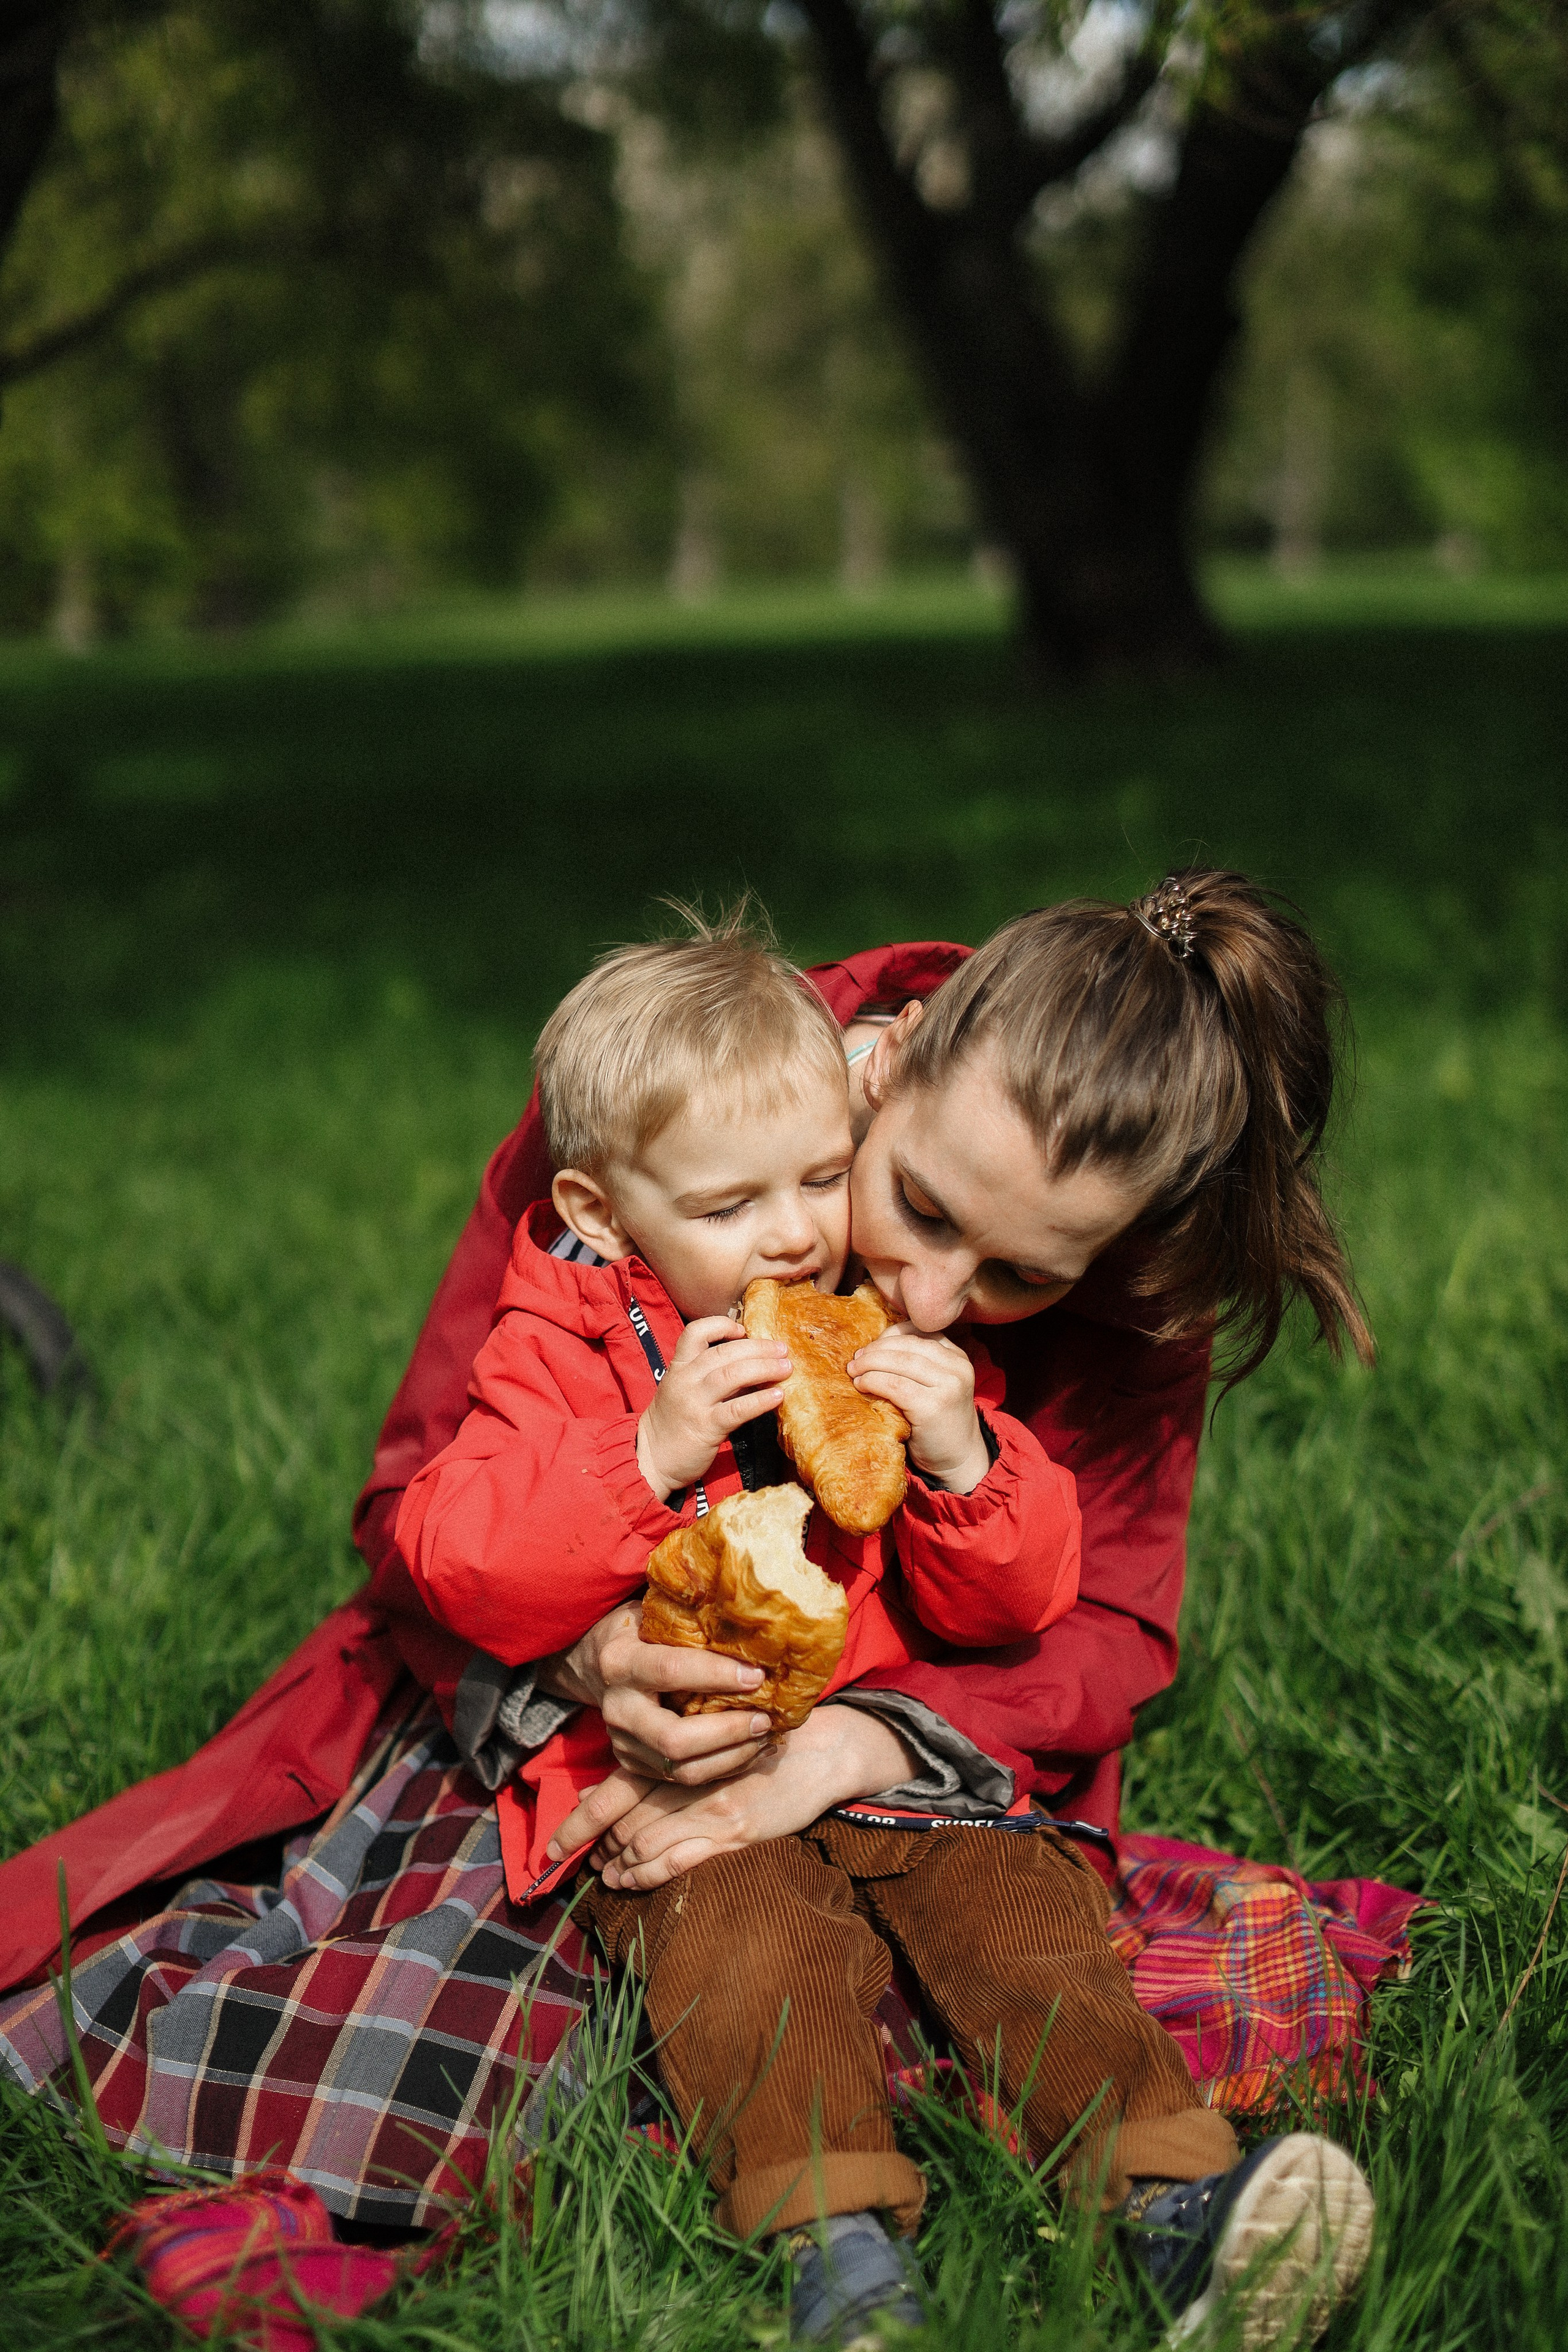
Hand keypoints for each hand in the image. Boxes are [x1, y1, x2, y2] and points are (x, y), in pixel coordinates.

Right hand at [538, 1602, 774, 1802]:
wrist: (595, 1665)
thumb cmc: (639, 1631)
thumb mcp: (653, 1614)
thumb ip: (689, 1620)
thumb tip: (751, 1615)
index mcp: (620, 1661)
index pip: (671, 1670)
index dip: (717, 1675)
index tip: (757, 1675)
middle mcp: (617, 1708)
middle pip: (674, 1738)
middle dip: (727, 1732)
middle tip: (765, 1718)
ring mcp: (623, 1742)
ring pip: (681, 1769)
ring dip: (730, 1757)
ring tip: (764, 1736)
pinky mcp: (632, 1764)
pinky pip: (682, 1779)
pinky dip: (721, 1768)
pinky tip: (748, 1750)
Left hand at [557, 1704, 916, 1891]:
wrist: (821, 1750)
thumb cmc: (766, 1744)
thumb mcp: (715, 1746)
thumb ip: (668, 1766)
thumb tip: (607, 1785)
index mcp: (683, 1758)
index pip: (622, 1789)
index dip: (587, 1816)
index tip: (562, 1840)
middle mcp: (691, 1782)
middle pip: (628, 1819)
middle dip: (601, 1844)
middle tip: (585, 1859)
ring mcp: (711, 1809)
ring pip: (647, 1841)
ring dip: (619, 1863)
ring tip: (605, 1875)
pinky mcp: (736, 1833)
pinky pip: (680, 1859)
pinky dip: (648, 1873)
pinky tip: (631, 1881)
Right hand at [635, 1318, 791, 1500]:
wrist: (651, 1458)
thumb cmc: (674, 1423)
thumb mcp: (685, 1391)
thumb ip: (713, 1376)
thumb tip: (754, 1365)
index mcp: (678, 1367)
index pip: (695, 1332)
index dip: (721, 1325)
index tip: (744, 1330)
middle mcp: (685, 1380)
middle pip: (724, 1353)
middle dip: (758, 1348)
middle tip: (783, 1349)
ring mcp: (694, 1402)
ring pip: (732, 1375)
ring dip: (764, 1368)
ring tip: (786, 1368)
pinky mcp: (705, 1427)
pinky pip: (737, 1409)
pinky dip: (760, 1400)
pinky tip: (778, 1396)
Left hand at [848, 1324, 989, 1493]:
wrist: (958, 1460)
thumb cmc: (937, 1422)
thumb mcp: (935, 1385)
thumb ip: (915, 1364)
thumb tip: (871, 1347)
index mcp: (957, 1356)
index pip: (919, 1332)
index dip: (890, 1335)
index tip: (870, 1346)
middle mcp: (957, 1367)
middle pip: (908, 1345)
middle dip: (876, 1349)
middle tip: (855, 1359)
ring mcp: (948, 1386)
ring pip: (900, 1363)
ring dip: (871, 1364)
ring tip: (853, 1371)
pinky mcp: (933, 1406)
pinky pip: (896, 1385)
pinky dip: (874, 1381)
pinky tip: (862, 1385)